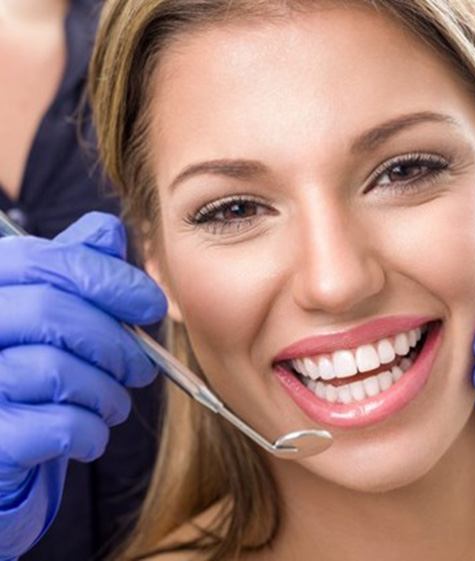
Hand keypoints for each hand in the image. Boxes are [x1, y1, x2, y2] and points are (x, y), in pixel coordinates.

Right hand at [0, 212, 166, 557]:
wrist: (5, 449)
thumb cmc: (34, 370)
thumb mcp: (52, 310)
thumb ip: (76, 267)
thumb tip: (110, 231)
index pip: (49, 262)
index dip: (112, 281)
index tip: (152, 305)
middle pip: (55, 314)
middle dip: (117, 344)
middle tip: (142, 368)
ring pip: (57, 372)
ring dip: (107, 393)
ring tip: (114, 403)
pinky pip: (54, 427)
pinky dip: (89, 433)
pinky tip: (90, 434)